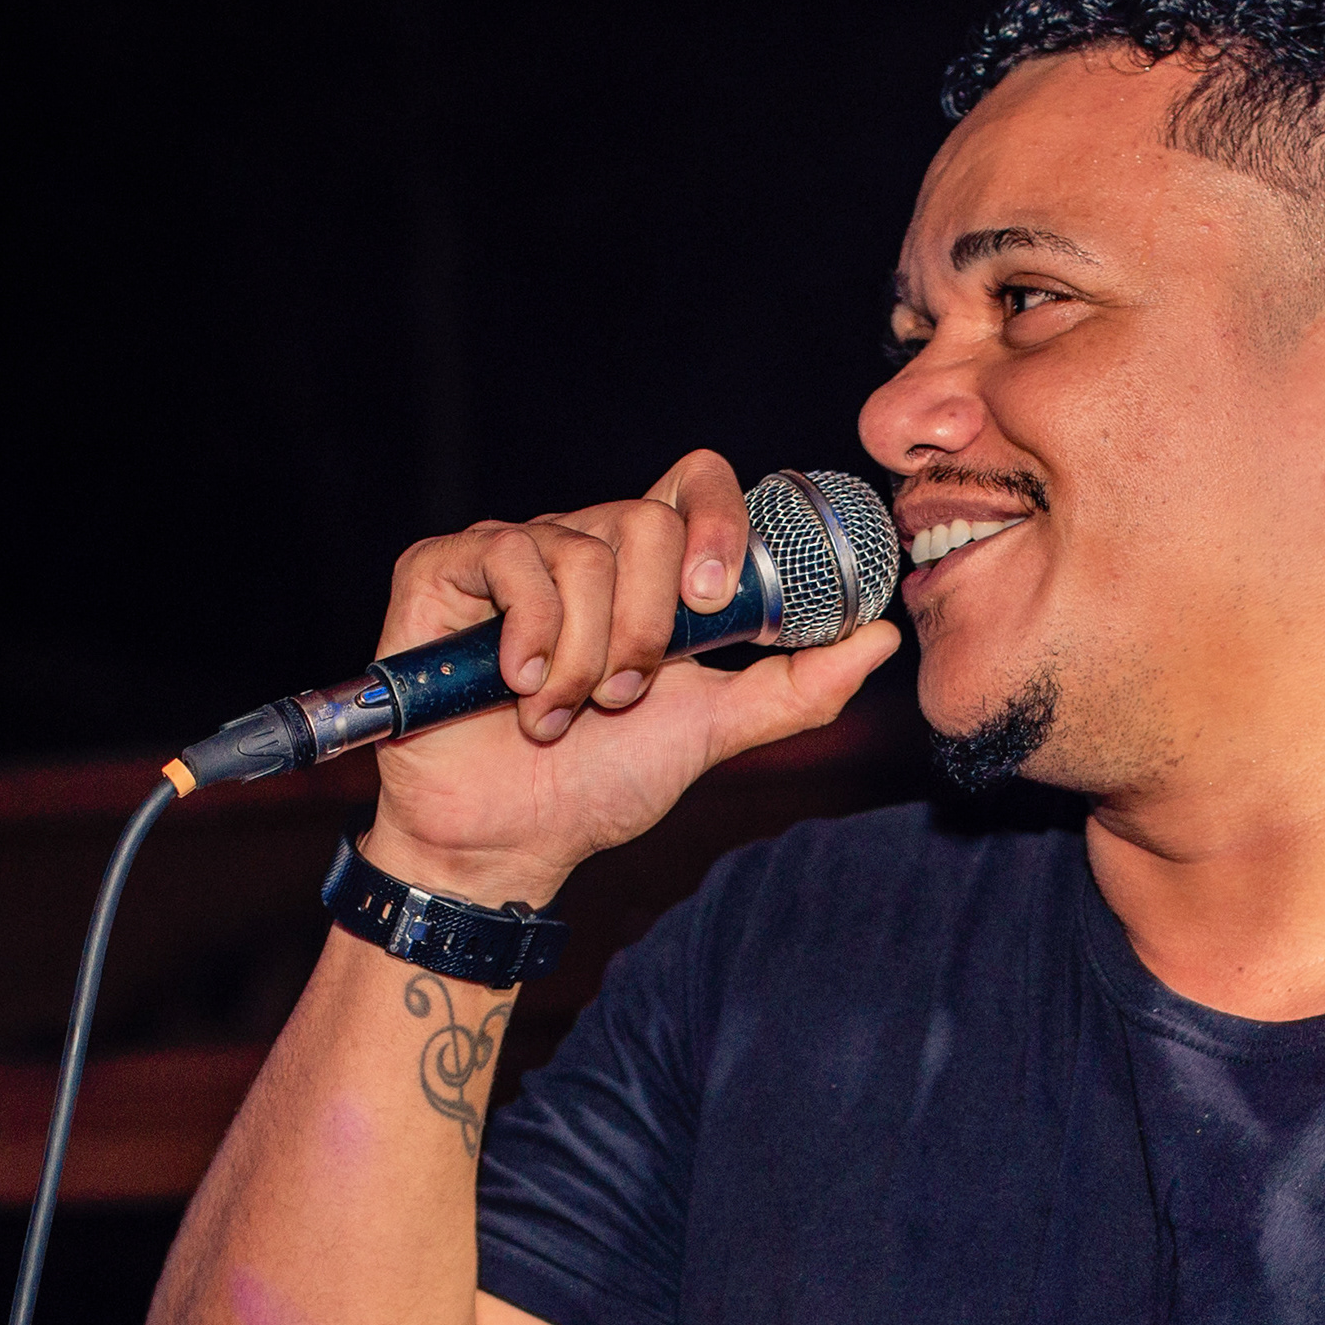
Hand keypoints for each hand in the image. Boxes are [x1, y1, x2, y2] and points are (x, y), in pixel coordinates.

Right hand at [367, 448, 898, 908]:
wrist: (508, 842)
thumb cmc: (602, 784)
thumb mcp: (714, 732)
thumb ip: (798, 686)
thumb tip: (881, 636)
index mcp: (645, 570)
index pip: (696, 482)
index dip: (718, 522)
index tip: (719, 602)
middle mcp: (581, 545)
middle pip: (644, 520)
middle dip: (647, 627)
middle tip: (624, 695)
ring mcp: (512, 552)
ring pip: (581, 551)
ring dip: (584, 654)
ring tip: (562, 712)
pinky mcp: (444, 568)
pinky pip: (508, 556)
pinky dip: (528, 634)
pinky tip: (515, 686)